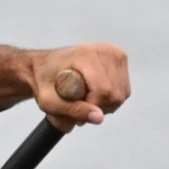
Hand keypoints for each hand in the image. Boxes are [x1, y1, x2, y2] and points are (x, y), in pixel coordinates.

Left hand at [0, 42, 130, 128]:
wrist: (44, 67)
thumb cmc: (44, 83)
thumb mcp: (49, 102)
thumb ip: (73, 111)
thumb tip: (99, 118)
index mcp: (85, 56)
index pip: (104, 91)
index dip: (92, 108)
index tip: (76, 113)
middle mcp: (103, 51)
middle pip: (115, 94)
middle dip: (98, 107)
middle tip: (78, 106)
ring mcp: (114, 53)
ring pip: (122, 93)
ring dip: (104, 104)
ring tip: (85, 100)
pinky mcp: (120, 58)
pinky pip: (124, 89)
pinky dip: (110, 97)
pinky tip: (94, 93)